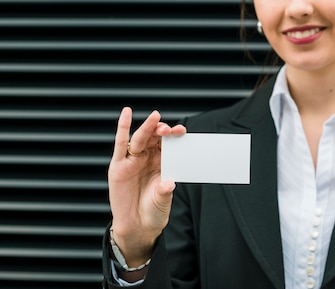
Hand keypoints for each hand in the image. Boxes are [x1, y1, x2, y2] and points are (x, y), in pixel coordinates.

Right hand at [107, 107, 185, 266]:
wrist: (137, 226)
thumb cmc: (153, 211)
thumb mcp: (162, 202)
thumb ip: (164, 192)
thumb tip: (168, 184)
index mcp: (162, 163)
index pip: (168, 144)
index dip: (174, 136)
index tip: (182, 132)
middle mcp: (148, 159)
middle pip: (154, 139)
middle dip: (161, 131)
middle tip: (168, 129)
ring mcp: (132, 161)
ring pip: (139, 139)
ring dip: (147, 128)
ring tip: (155, 118)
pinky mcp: (118, 166)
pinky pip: (120, 144)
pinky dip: (122, 128)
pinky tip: (126, 114)